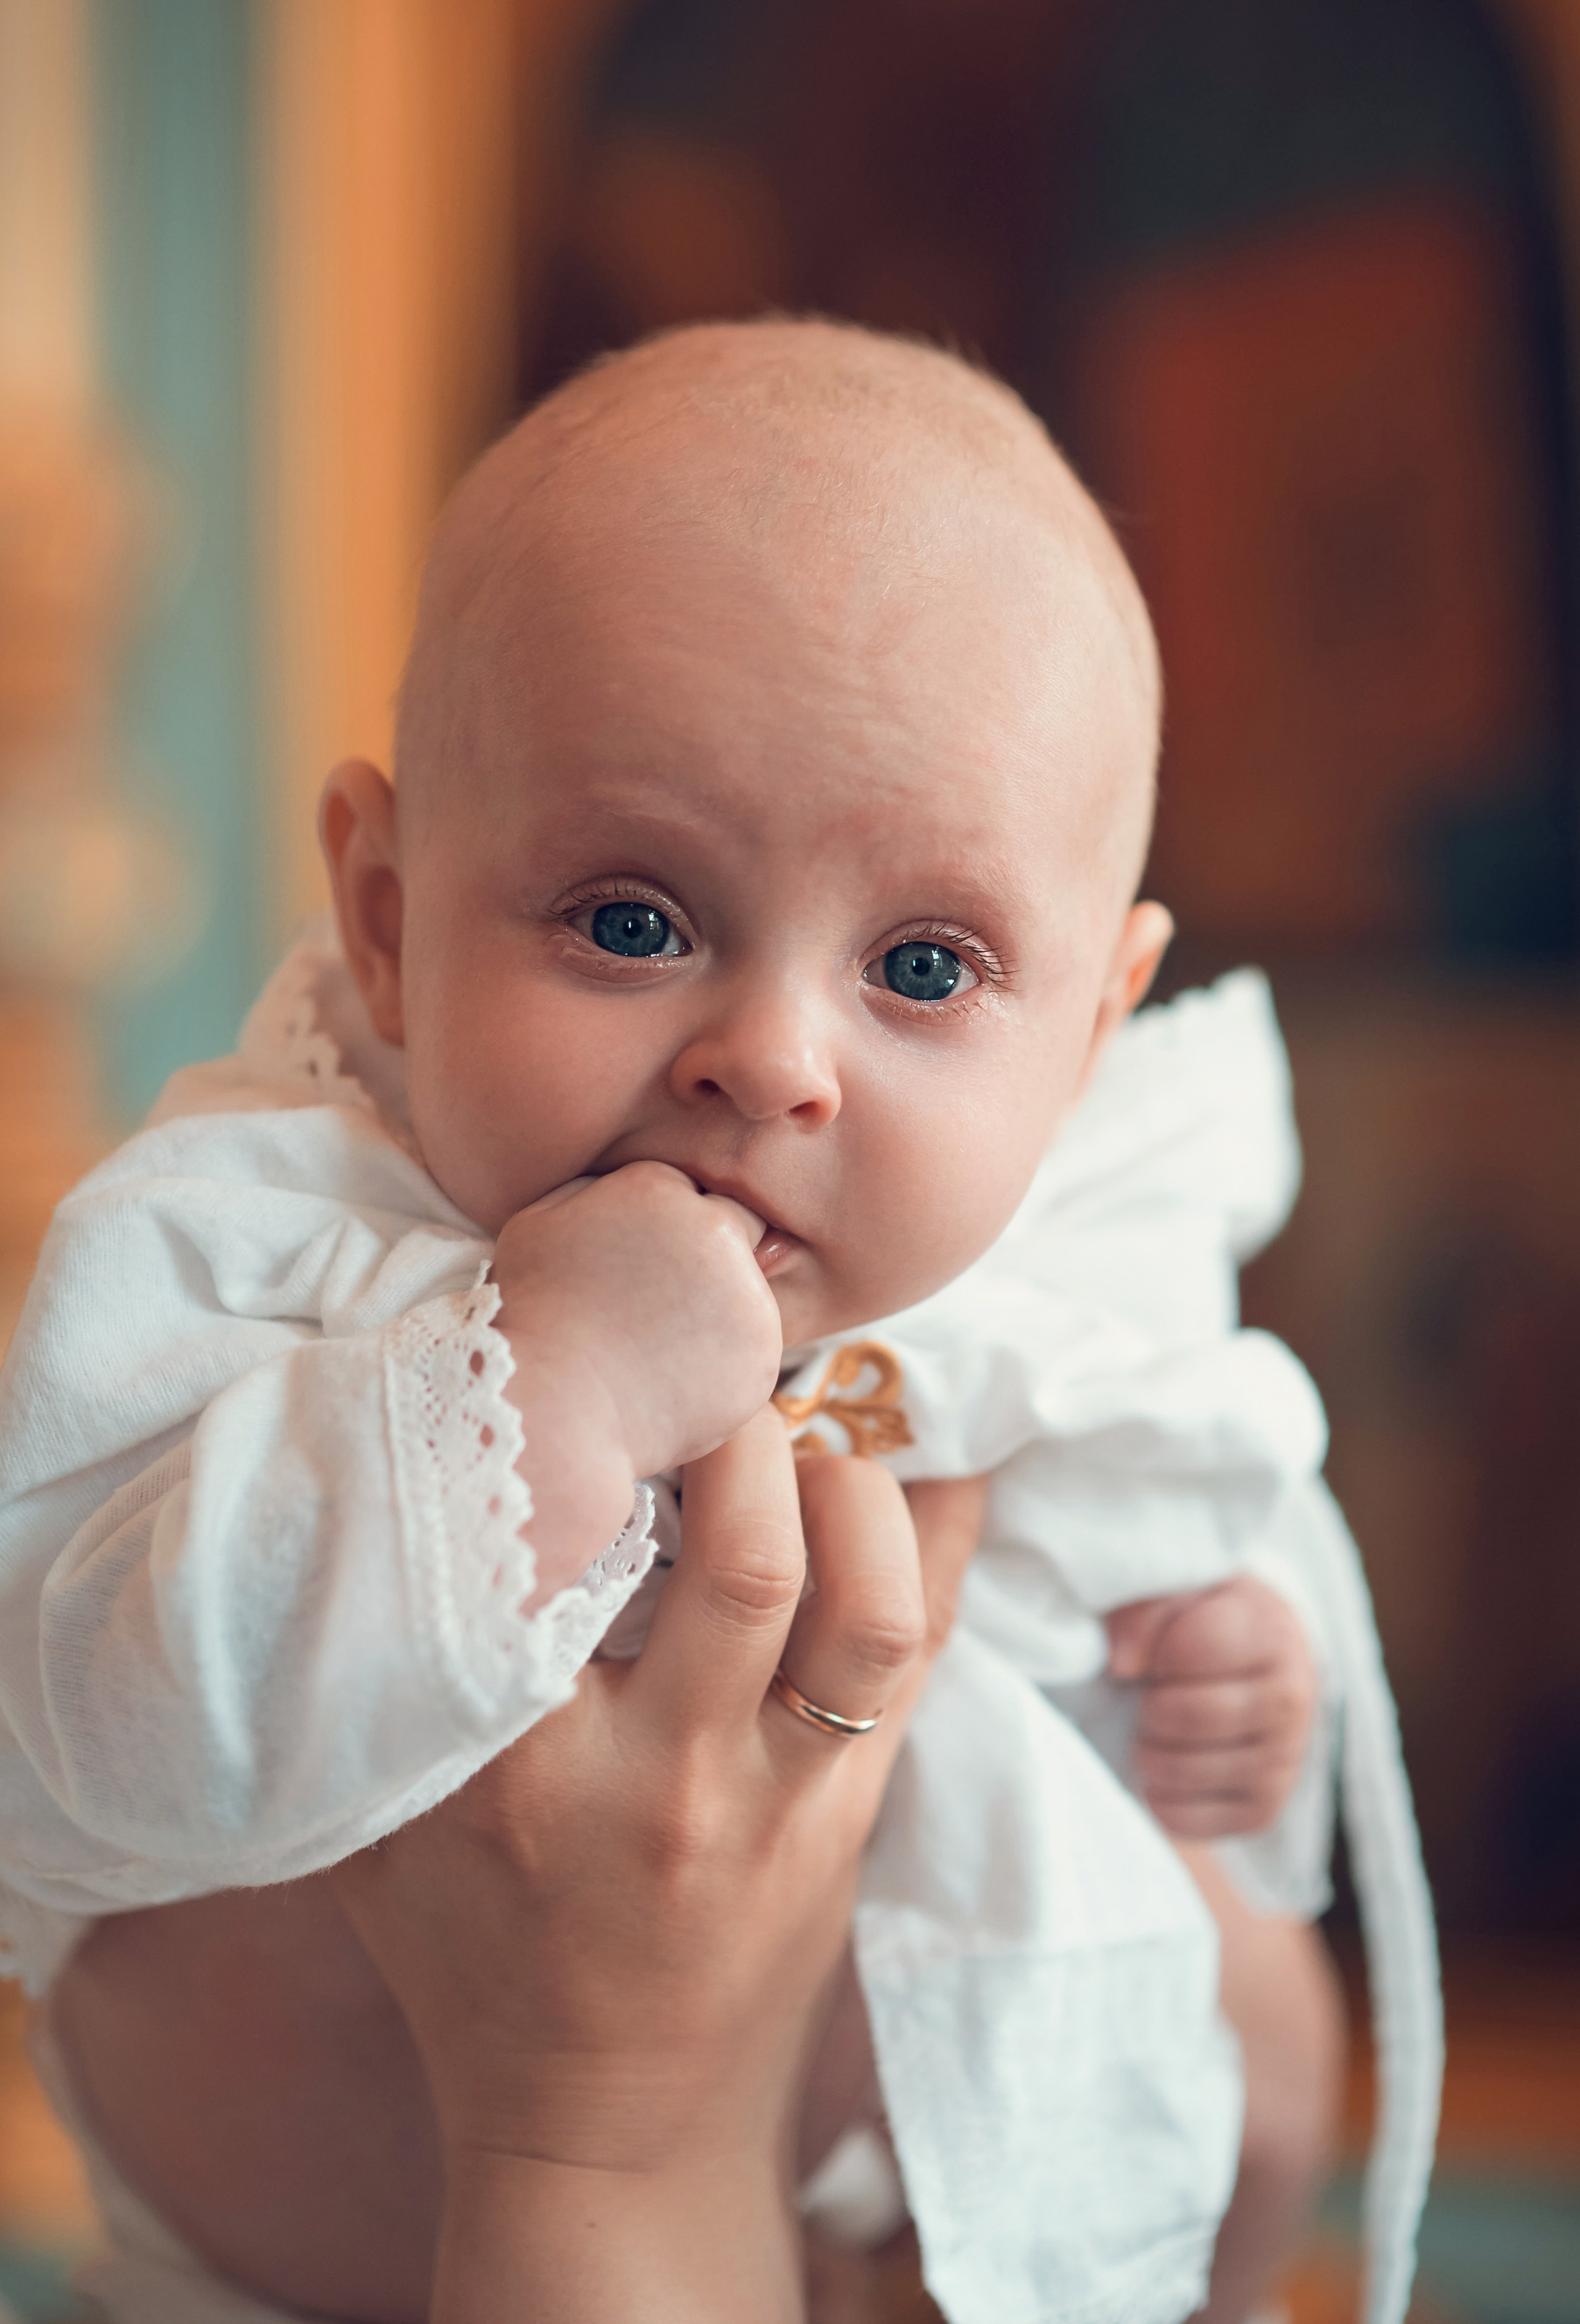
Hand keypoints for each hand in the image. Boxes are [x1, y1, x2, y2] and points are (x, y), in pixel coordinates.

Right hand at [333, 1416, 984, 2323]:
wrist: (602, 2133)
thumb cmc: (474, 1959)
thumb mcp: (383, 1822)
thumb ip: (384, 1681)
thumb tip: (385, 1495)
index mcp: (529, 1770)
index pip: (578, 1555)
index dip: (599, 1434)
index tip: (600, 1367)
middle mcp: (669, 1777)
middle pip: (753, 1555)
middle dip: (748, 1430)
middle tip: (718, 1373)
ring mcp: (781, 1803)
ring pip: (870, 1603)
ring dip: (853, 1485)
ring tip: (807, 1436)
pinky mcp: (852, 1815)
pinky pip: (925, 1652)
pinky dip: (936, 1539)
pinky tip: (928, 1459)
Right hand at [491, 1162, 784, 1595]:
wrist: (553, 1410)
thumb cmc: (533, 1317)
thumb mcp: (538, 1225)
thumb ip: (594, 1192)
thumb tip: (632, 1187)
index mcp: (658, 1190)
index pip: (685, 1191)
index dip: (661, 1232)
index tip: (635, 1270)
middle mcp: (715, 1232)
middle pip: (734, 1227)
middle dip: (706, 1259)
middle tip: (656, 1308)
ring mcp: (747, 1295)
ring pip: (748, 1291)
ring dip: (717, 1312)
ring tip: (654, 1350)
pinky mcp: (764, 1356)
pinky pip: (753, 1349)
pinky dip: (724, 1364)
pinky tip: (672, 1381)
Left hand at [1105, 1576, 1317, 1841]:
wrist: (1258, 1667)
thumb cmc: (1206, 1620)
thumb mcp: (1181, 1590)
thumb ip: (1145, 1606)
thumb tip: (1121, 1661)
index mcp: (1270, 1632)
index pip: (1189, 1649)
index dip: (1154, 1652)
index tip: (1158, 1652)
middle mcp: (1289, 1699)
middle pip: (1182, 1716)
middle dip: (1149, 1706)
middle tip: (1152, 1696)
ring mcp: (1283, 1761)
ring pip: (1180, 1772)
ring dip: (1148, 1751)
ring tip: (1159, 1729)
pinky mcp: (1264, 1810)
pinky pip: (1185, 1819)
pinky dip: (1159, 1795)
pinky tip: (1170, 1765)